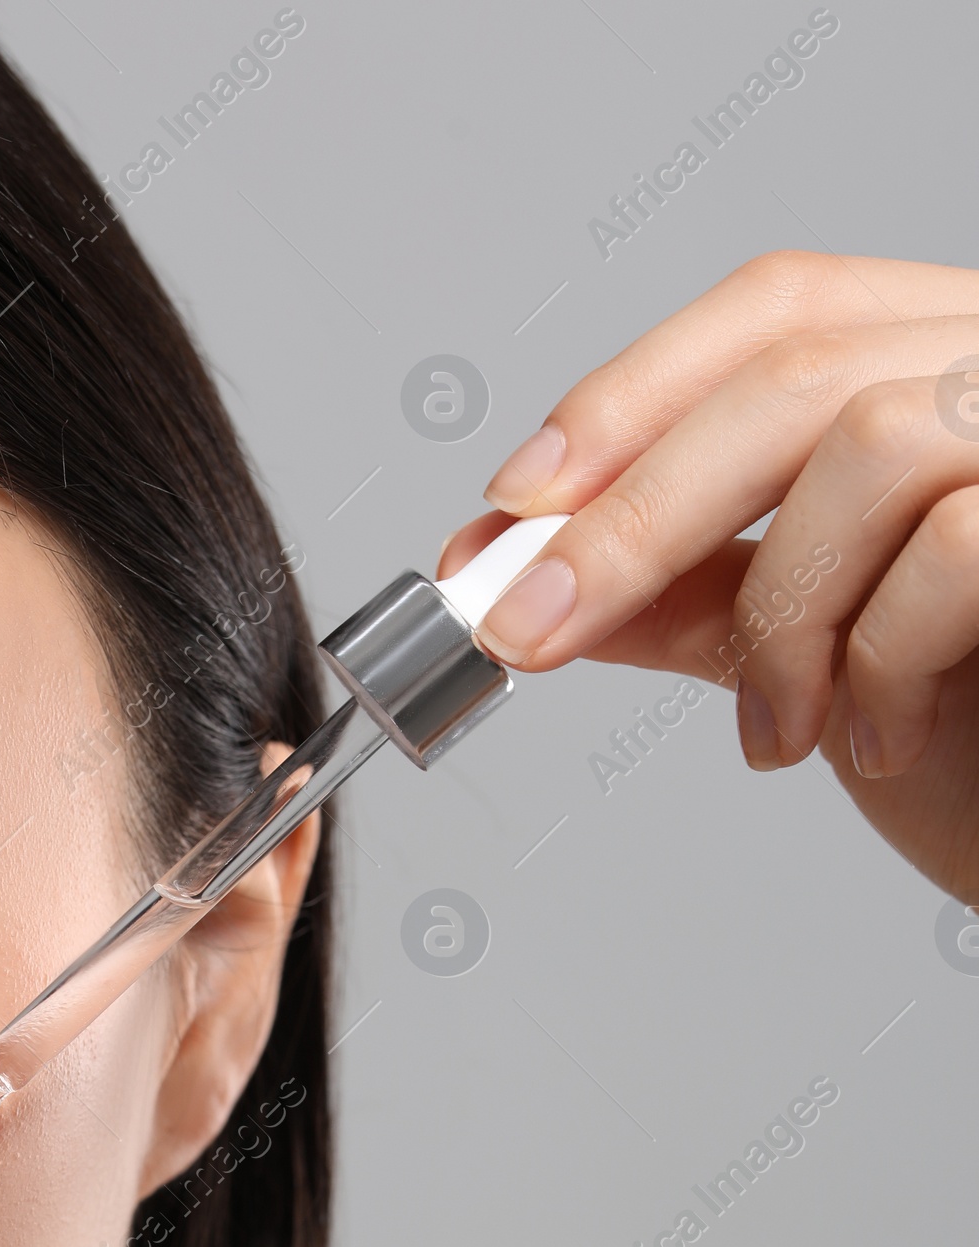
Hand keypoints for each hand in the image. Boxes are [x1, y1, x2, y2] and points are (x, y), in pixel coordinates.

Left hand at [438, 251, 978, 900]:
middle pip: (795, 367)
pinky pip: (955, 545)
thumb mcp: (813, 657)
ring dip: (783, 615)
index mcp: (948, 363)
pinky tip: (880, 737)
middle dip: (635, 511)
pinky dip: (880, 660)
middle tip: (532, 627)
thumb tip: (535, 574)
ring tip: (781, 733)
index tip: (513, 504)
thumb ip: (695, 598)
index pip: (779, 308)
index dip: (631, 396)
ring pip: (871, 447)